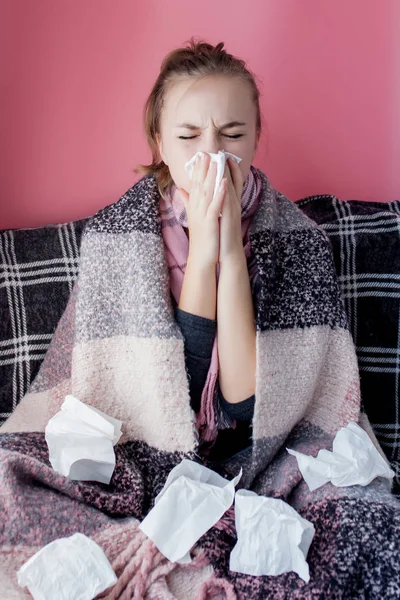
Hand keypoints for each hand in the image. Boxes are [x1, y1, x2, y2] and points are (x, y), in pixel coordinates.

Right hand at [178, 153, 224, 267]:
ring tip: (216, 161)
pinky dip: (219, 194)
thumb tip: (181, 189)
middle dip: (203, 168)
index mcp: (193, 206)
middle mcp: (196, 208)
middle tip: (206, 152)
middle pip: (199, 185)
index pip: (195, 184)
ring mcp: (202, 215)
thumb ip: (187, 201)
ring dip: (211, 176)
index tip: (200, 155)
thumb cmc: (199, 238)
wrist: (201, 257)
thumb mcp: (193, 216)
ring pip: (207, 192)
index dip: (198, 170)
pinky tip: (224, 183)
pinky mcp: (209, 222)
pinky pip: (215, 205)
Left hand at [218, 156, 244, 264]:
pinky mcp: (229, 216)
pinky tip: (222, 179)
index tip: (221, 155)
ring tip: (222, 158)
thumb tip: (207, 195)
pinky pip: (228, 199)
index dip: (228, 168)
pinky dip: (226, 189)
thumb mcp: (216, 216)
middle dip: (228, 165)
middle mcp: (234, 203)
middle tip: (222, 150)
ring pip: (231, 187)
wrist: (227, 251)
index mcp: (230, 203)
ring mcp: (233, 209)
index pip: (231, 181)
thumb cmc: (221, 234)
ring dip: (227, 173)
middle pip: (233, 180)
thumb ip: (213, 203)